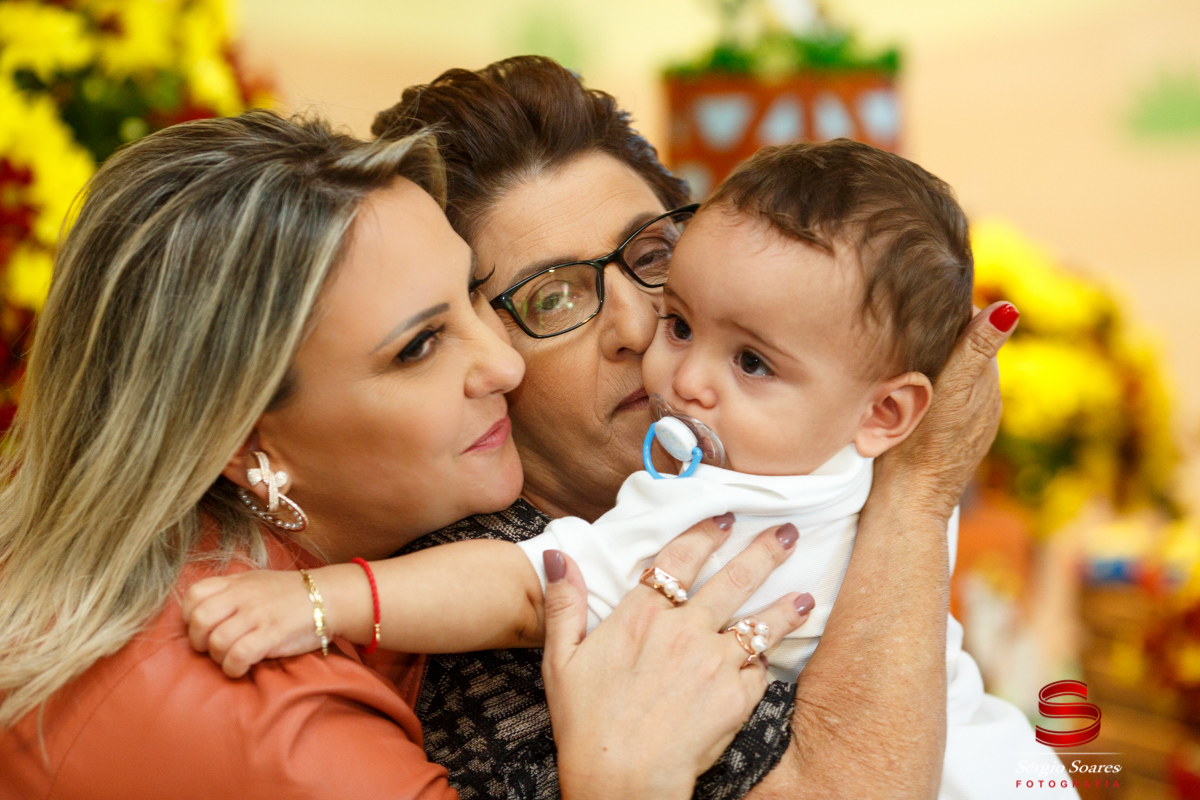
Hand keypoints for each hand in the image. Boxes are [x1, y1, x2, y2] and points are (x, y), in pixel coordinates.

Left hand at [181, 569, 326, 677]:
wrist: (329, 597)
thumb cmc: (290, 594)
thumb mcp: (257, 581)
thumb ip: (230, 591)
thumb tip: (200, 611)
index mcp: (237, 582)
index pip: (193, 594)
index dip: (188, 616)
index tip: (201, 628)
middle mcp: (244, 595)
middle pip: (199, 620)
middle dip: (198, 641)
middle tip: (212, 648)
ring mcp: (258, 614)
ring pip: (217, 641)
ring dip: (218, 657)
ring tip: (230, 659)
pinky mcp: (272, 634)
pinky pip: (238, 656)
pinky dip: (233, 668)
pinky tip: (241, 668)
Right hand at [542, 517, 814, 799]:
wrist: (622, 778)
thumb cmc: (586, 723)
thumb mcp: (560, 658)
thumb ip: (564, 603)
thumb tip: (558, 557)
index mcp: (642, 615)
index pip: (680, 558)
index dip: (705, 534)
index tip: (724, 519)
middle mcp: (684, 630)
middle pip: (733, 579)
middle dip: (764, 552)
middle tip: (786, 535)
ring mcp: (715, 662)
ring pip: (759, 624)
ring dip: (785, 607)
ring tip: (806, 595)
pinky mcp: (736, 696)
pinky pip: (759, 670)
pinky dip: (764, 662)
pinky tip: (772, 656)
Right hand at [876, 301, 1017, 520]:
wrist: (908, 500)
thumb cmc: (921, 444)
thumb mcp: (949, 390)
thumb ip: (975, 349)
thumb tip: (1009, 308)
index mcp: (985, 377)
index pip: (972, 324)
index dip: (947, 308)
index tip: (918, 298)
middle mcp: (986, 396)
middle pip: (964, 346)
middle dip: (940, 331)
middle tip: (903, 319)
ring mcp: (971, 417)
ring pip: (955, 372)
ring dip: (935, 359)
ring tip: (902, 349)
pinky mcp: (954, 434)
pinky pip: (946, 397)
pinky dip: (931, 385)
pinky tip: (908, 389)